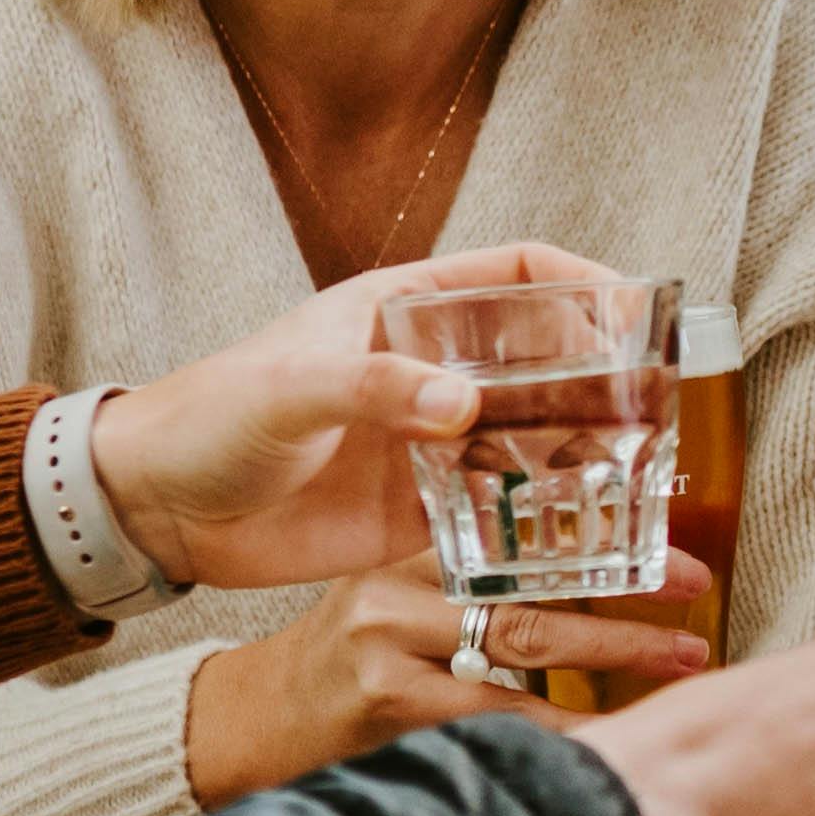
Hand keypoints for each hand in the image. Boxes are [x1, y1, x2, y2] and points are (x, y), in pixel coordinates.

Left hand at [82, 240, 609, 591]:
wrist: (155, 509)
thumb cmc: (207, 421)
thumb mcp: (286, 394)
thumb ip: (373, 391)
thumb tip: (463, 408)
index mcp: (403, 310)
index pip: (517, 274)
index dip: (584, 284)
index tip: (637, 312)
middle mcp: (430, 371)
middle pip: (547, 359)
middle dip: (607, 379)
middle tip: (659, 416)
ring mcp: (432, 442)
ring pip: (538, 437)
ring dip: (589, 455)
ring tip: (643, 484)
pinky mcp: (423, 510)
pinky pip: (503, 509)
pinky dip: (548, 521)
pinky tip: (587, 541)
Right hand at [184, 555, 724, 799]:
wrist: (249, 724)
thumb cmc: (343, 663)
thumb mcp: (398, 599)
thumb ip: (473, 582)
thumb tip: (591, 576)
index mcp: (410, 554)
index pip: (521, 540)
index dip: (607, 549)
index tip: (678, 562)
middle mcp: (398, 592)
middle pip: (533, 593)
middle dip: (625, 611)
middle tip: (695, 624)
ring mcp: (387, 651)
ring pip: (520, 654)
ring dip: (608, 667)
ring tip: (675, 672)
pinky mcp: (383, 708)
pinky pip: (491, 720)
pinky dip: (553, 731)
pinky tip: (604, 740)